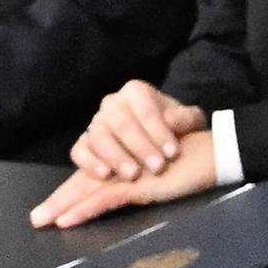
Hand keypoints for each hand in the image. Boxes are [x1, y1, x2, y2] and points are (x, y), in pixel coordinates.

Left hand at [30, 130, 217, 227]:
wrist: (214, 155)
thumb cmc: (189, 164)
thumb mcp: (157, 178)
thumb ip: (134, 186)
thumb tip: (114, 197)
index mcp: (122, 161)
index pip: (89, 176)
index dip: (69, 193)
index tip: (50, 211)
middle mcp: (120, 162)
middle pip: (83, 181)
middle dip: (59, 200)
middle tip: (37, 219)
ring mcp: (128, 171)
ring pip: (89, 187)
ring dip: (66, 204)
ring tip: (45, 221)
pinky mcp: (139, 182)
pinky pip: (106, 196)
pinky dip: (85, 209)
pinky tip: (67, 219)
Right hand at [72, 80, 207, 179]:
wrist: (158, 144)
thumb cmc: (175, 130)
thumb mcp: (189, 123)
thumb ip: (186, 119)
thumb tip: (171, 120)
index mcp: (136, 91)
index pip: (145, 110)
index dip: (158, 132)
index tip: (173, 153)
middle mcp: (112, 103)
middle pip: (120, 123)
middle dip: (139, 146)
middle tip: (157, 167)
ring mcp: (95, 124)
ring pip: (98, 137)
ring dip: (116, 157)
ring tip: (134, 175)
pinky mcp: (84, 144)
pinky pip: (79, 151)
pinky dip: (89, 163)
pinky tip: (106, 175)